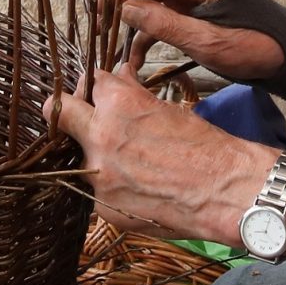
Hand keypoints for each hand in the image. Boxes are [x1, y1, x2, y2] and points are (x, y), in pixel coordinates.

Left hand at [46, 60, 270, 243]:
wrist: (227, 192)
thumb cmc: (206, 147)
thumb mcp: (167, 109)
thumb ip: (133, 95)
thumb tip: (118, 77)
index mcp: (117, 105)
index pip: (91, 82)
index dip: (98, 87)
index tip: (101, 93)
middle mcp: (100, 138)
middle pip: (58, 112)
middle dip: (67, 109)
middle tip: (80, 115)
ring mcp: (98, 176)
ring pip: (80, 155)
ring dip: (95, 154)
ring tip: (127, 161)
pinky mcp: (103, 207)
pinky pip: (96, 189)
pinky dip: (111, 186)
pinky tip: (137, 187)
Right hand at [117, 0, 280, 80]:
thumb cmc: (257, 49)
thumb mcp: (207, 43)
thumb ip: (164, 24)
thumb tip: (126, 9)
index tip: (116, 1)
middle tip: (105, 15)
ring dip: (133, 10)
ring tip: (111, 34)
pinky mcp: (199, 9)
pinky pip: (166, 9)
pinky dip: (149, 27)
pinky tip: (134, 53)